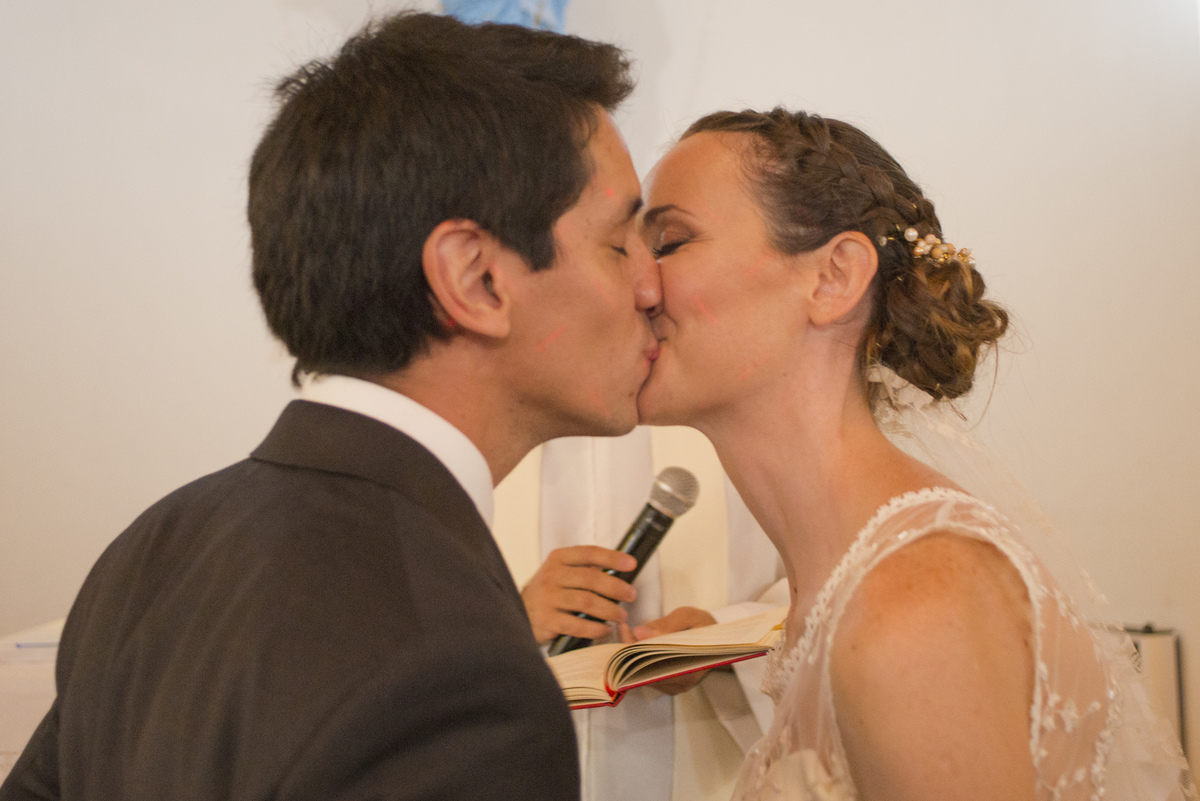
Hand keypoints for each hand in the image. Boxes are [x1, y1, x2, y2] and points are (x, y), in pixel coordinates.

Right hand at [521, 546, 637, 643]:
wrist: (519, 611)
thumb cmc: (549, 591)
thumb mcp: (561, 572)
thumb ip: (584, 570)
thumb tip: (619, 573)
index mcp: (558, 558)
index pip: (589, 553)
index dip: (612, 558)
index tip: (631, 564)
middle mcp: (552, 575)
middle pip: (591, 579)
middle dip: (616, 587)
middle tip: (631, 595)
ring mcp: (548, 598)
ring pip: (587, 602)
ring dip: (609, 610)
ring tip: (621, 616)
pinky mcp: (547, 620)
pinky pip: (577, 625)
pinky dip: (596, 629)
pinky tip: (605, 629)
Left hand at [621, 606, 717, 694]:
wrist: (718, 639)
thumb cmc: (706, 627)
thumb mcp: (690, 617)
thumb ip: (666, 624)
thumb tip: (639, 633)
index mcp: (691, 670)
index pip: (656, 664)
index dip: (638, 648)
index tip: (628, 630)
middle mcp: (681, 683)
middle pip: (646, 671)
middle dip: (630, 650)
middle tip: (623, 629)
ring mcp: (673, 686)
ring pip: (643, 673)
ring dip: (631, 654)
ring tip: (626, 632)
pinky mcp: (667, 684)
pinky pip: (646, 674)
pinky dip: (637, 658)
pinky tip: (633, 642)